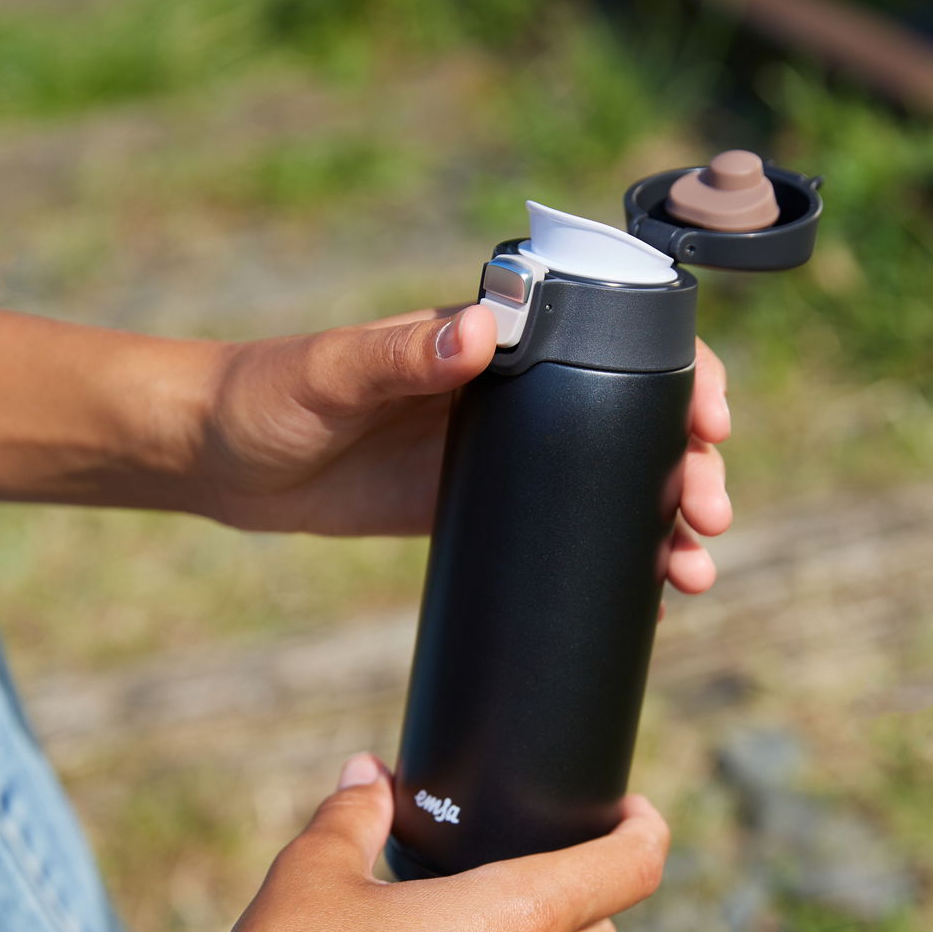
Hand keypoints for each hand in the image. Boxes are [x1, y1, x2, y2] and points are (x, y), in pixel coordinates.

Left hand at [200, 309, 730, 592]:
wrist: (221, 461)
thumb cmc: (267, 394)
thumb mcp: (333, 373)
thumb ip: (400, 352)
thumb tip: (483, 331)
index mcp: (493, 341)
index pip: (614, 341)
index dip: (679, 375)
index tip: (711, 421)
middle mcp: (513, 394)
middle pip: (631, 423)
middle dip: (688, 467)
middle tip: (709, 518)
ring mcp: (500, 456)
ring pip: (608, 484)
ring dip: (661, 524)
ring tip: (691, 575)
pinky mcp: (475, 508)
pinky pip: (559, 532)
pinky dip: (606, 561)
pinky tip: (643, 600)